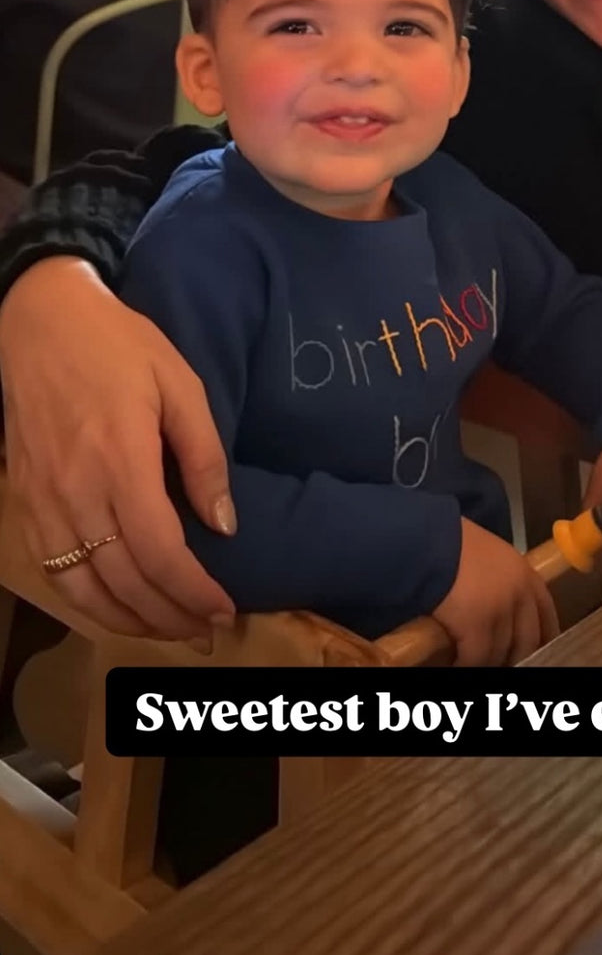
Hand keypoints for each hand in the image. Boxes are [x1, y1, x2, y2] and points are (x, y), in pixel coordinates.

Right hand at [0, 260, 235, 642]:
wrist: (39, 321)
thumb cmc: (118, 345)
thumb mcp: (179, 384)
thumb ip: (204, 457)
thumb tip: (224, 524)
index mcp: (120, 461)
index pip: (158, 552)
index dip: (192, 592)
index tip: (223, 610)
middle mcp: (77, 492)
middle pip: (122, 581)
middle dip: (168, 618)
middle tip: (204, 634)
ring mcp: (44, 501)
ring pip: (82, 588)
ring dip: (127, 621)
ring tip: (167, 631)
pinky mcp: (24, 502)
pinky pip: (52, 570)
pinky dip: (85, 602)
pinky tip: (115, 607)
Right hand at [431, 518, 558, 665]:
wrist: (431, 542)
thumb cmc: (455, 542)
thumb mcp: (490, 554)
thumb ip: (503, 578)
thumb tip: (500, 604)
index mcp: (526, 575)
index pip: (547, 614)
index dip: (545, 635)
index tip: (541, 649)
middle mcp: (520, 595)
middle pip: (528, 640)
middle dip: (517, 655)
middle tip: (504, 661)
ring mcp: (500, 613)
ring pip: (502, 652)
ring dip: (490, 661)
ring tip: (478, 663)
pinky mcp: (477, 628)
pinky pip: (476, 658)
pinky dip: (467, 664)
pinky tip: (457, 664)